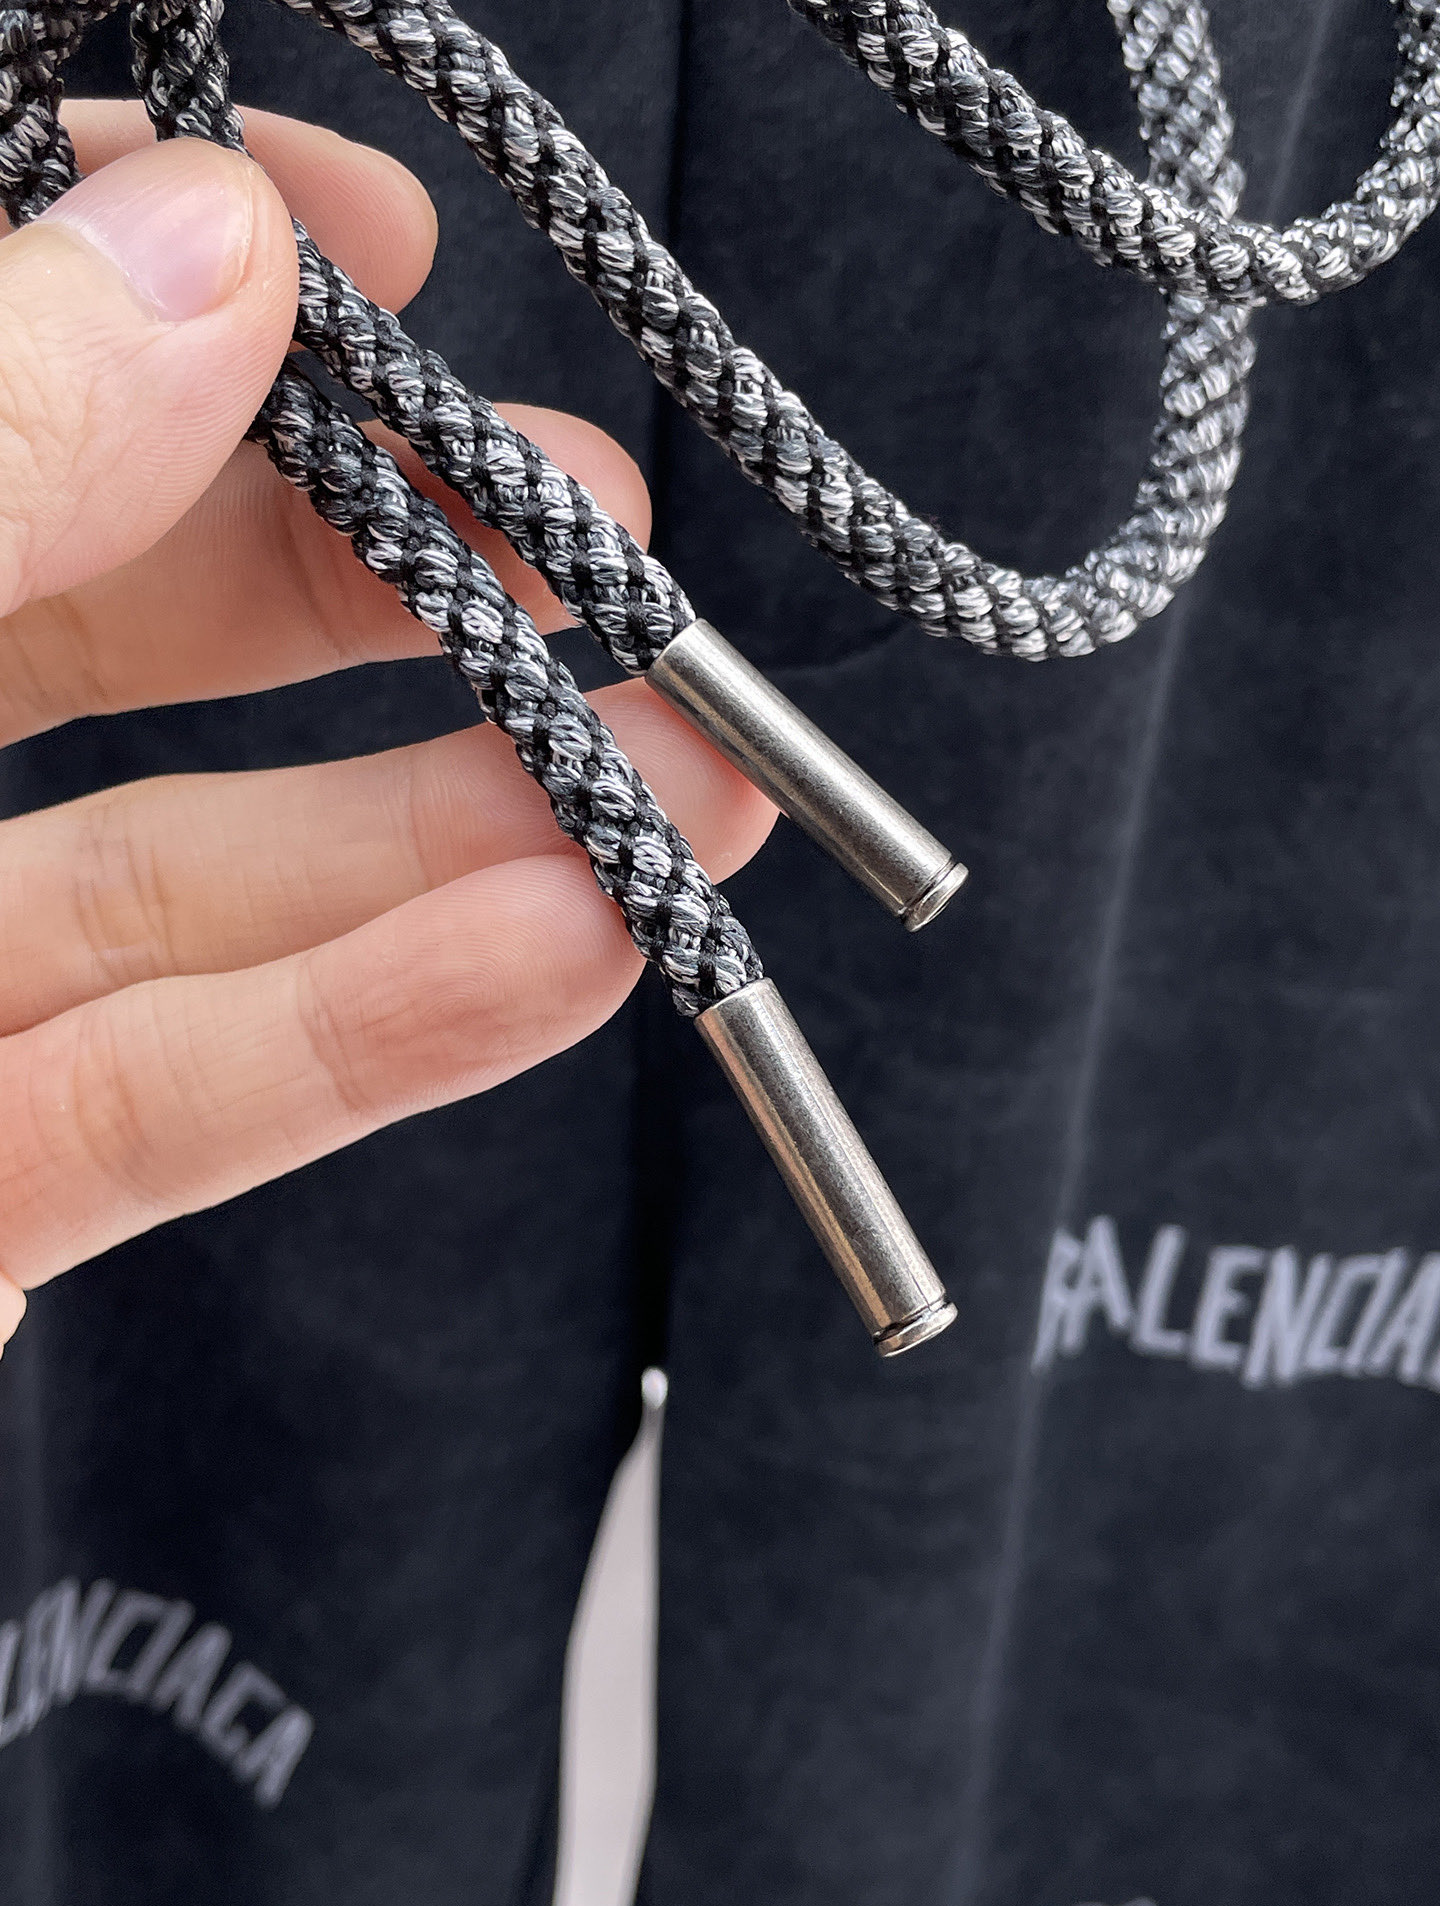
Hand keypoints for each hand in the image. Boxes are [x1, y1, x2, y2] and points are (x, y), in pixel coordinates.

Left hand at [0, 105, 774, 1353]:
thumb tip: (205, 257)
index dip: (164, 255)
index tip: (366, 237)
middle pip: (112, 609)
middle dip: (378, 550)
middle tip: (591, 521)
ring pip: (188, 874)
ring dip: (456, 812)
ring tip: (694, 761)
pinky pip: (173, 1104)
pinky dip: (378, 1035)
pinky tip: (569, 948)